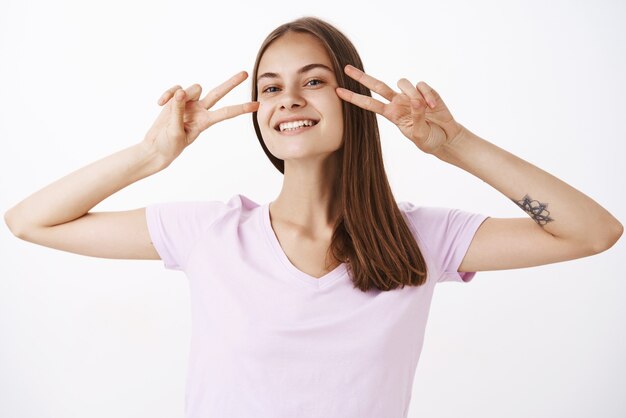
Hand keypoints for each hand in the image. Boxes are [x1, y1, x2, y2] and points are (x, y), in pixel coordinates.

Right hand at [142, 71, 259, 165]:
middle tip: (245, 73)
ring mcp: (189, 104)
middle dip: (231, 83)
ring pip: (193, 88)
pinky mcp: (177, 99)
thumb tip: (181, 92)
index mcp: (205, 122)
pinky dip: (168, 94)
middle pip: (218, 93)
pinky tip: (160, 103)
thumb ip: (178, 111)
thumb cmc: (169, 145)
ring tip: (166, 105)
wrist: (155, 147)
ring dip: (180, 94)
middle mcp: (200, 110)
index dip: (241, 108)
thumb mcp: (175, 131)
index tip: (257, 105)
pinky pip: (176, 89)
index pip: (226, 113)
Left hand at [336, 65, 464, 154]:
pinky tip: (434, 106)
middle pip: (377, 86)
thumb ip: (416, 118)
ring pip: (403, 83)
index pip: (369, 104)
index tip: (338, 92)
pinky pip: (422, 86)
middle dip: (362, 77)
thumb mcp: (419, 135)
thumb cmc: (429, 140)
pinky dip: (428, 96)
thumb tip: (415, 100)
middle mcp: (398, 102)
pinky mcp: (426, 91)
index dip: (354, 98)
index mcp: (391, 114)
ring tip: (428, 108)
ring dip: (414, 94)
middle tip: (346, 69)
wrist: (447, 138)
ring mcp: (411, 95)